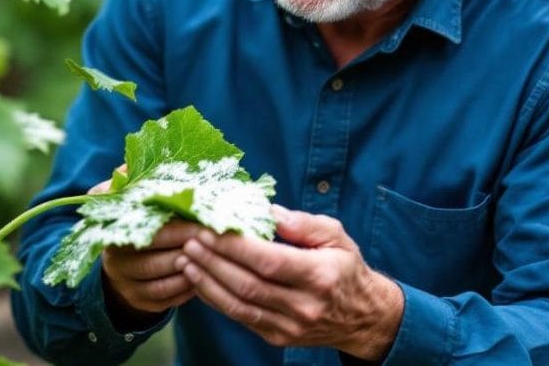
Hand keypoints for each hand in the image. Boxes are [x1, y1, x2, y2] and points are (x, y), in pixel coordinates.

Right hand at [89, 171, 200, 326]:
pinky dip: (187, 290)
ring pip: (161, 283)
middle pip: (154, 259)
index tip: (203, 221)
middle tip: (215, 240)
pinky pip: (166, 300)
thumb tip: (133, 164)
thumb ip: (133, 180)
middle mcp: (114, 261)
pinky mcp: (139, 302)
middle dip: (188, 249)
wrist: (125, 258)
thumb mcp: (132, 197)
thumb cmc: (139, 217)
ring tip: (214, 258)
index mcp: (112, 232)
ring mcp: (126, 285)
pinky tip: (205, 276)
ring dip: (190, 271)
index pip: (147, 233)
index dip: (177, 229)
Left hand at [175, 205, 403, 360]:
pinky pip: (240, 318)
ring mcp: (289, 326)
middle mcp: (304, 305)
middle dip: (214, 261)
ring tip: (186, 260)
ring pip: (239, 305)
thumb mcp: (336, 235)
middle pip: (248, 284)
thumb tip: (267, 211)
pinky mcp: (278, 338)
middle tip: (190, 240)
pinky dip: (216, 299)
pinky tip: (200, 281)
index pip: (269, 261)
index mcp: (320, 275)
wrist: (362, 317)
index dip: (236, 246)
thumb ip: (302, 223)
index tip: (211, 228)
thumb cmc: (346, 268)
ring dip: (208, 282)